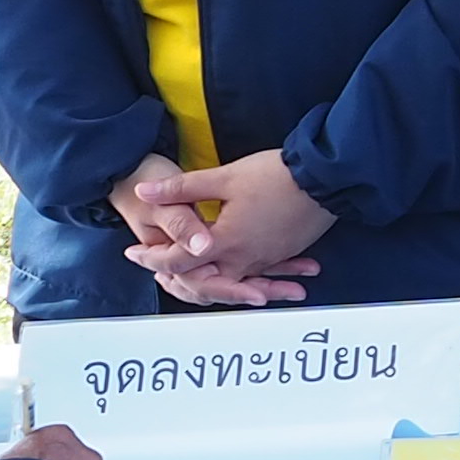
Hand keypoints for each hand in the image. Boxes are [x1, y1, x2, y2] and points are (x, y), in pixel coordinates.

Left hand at [122, 149, 333, 304]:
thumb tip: (145, 193)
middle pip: (201, 282)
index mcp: (225, 242)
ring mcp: (264, 258)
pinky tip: (227, 268)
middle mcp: (244, 259)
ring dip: (204, 280)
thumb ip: (181, 189)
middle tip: (157, 271)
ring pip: (227, 282)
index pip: (177, 260)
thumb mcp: (224, 178)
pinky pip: (251, 274)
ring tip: (187, 273)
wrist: (325, 178)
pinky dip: (233, 276)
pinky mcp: (281, 253)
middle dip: (176, 278)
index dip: (150, 257)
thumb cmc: (276, 177)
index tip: (133, 253)